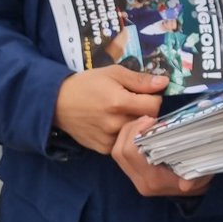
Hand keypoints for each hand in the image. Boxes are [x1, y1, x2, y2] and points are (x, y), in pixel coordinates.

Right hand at [53, 66, 167, 154]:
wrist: (58, 103)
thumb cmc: (87, 84)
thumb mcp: (113, 73)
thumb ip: (140, 80)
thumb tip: (164, 82)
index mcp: (119, 102)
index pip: (154, 106)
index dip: (155, 98)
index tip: (148, 94)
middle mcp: (115, 123)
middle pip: (148, 121)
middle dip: (146, 111)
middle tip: (135, 103)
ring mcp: (110, 139)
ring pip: (137, 133)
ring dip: (136, 124)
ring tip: (123, 113)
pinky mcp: (104, 149)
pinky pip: (124, 142)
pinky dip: (124, 134)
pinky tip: (114, 124)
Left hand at [112, 116, 212, 197]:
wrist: (195, 189)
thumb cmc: (198, 176)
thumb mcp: (200, 175)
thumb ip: (193, 178)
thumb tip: (186, 184)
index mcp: (153, 180)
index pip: (131, 153)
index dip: (136, 132)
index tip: (151, 119)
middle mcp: (140, 181)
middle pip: (119, 151)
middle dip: (129, 129)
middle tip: (146, 118)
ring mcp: (135, 178)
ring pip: (117, 151)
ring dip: (127, 133)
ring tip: (144, 121)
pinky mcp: (133, 173)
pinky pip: (121, 153)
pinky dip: (127, 138)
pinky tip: (142, 129)